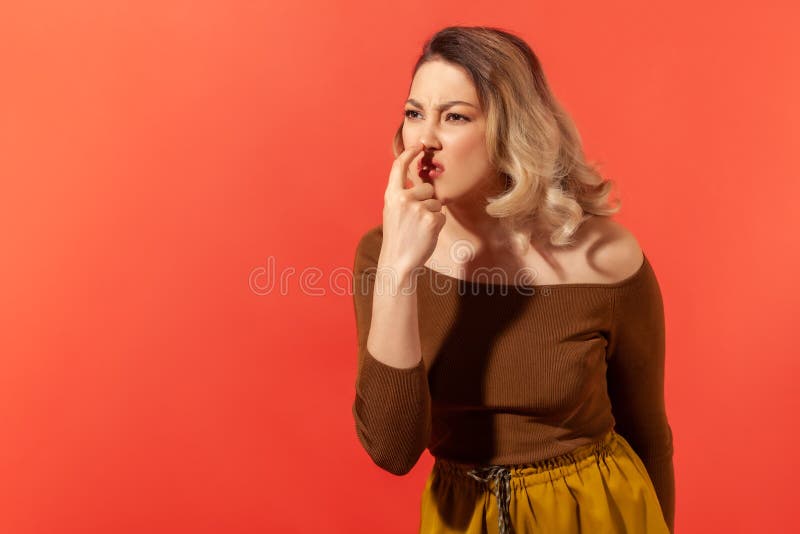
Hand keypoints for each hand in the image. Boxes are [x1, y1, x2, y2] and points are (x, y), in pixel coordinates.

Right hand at [379, 141, 445, 279]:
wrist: (398, 262)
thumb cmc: (398, 237)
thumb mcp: (393, 212)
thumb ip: (403, 195)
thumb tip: (421, 182)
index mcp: (391, 195)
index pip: (399, 167)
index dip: (410, 153)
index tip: (419, 145)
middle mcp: (404, 198)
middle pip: (427, 188)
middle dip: (426, 202)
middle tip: (415, 221)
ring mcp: (418, 209)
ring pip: (436, 203)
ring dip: (432, 215)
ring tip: (419, 229)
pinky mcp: (431, 219)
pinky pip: (442, 215)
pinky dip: (437, 226)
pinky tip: (425, 234)